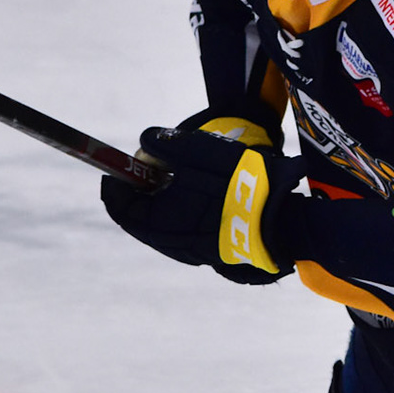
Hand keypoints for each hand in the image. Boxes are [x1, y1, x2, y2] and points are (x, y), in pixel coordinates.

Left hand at [100, 122, 297, 283]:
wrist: (278, 217)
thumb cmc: (232, 180)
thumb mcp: (191, 150)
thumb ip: (160, 143)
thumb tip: (144, 142)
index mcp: (155, 222)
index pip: (118, 205)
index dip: (115, 181)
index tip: (120, 163)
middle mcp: (168, 242)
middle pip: (140, 213)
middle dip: (143, 185)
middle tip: (156, 160)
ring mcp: (190, 250)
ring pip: (163, 220)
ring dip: (164, 196)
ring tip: (182, 170)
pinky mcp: (209, 250)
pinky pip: (183, 227)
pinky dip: (181, 207)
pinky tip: (200, 188)